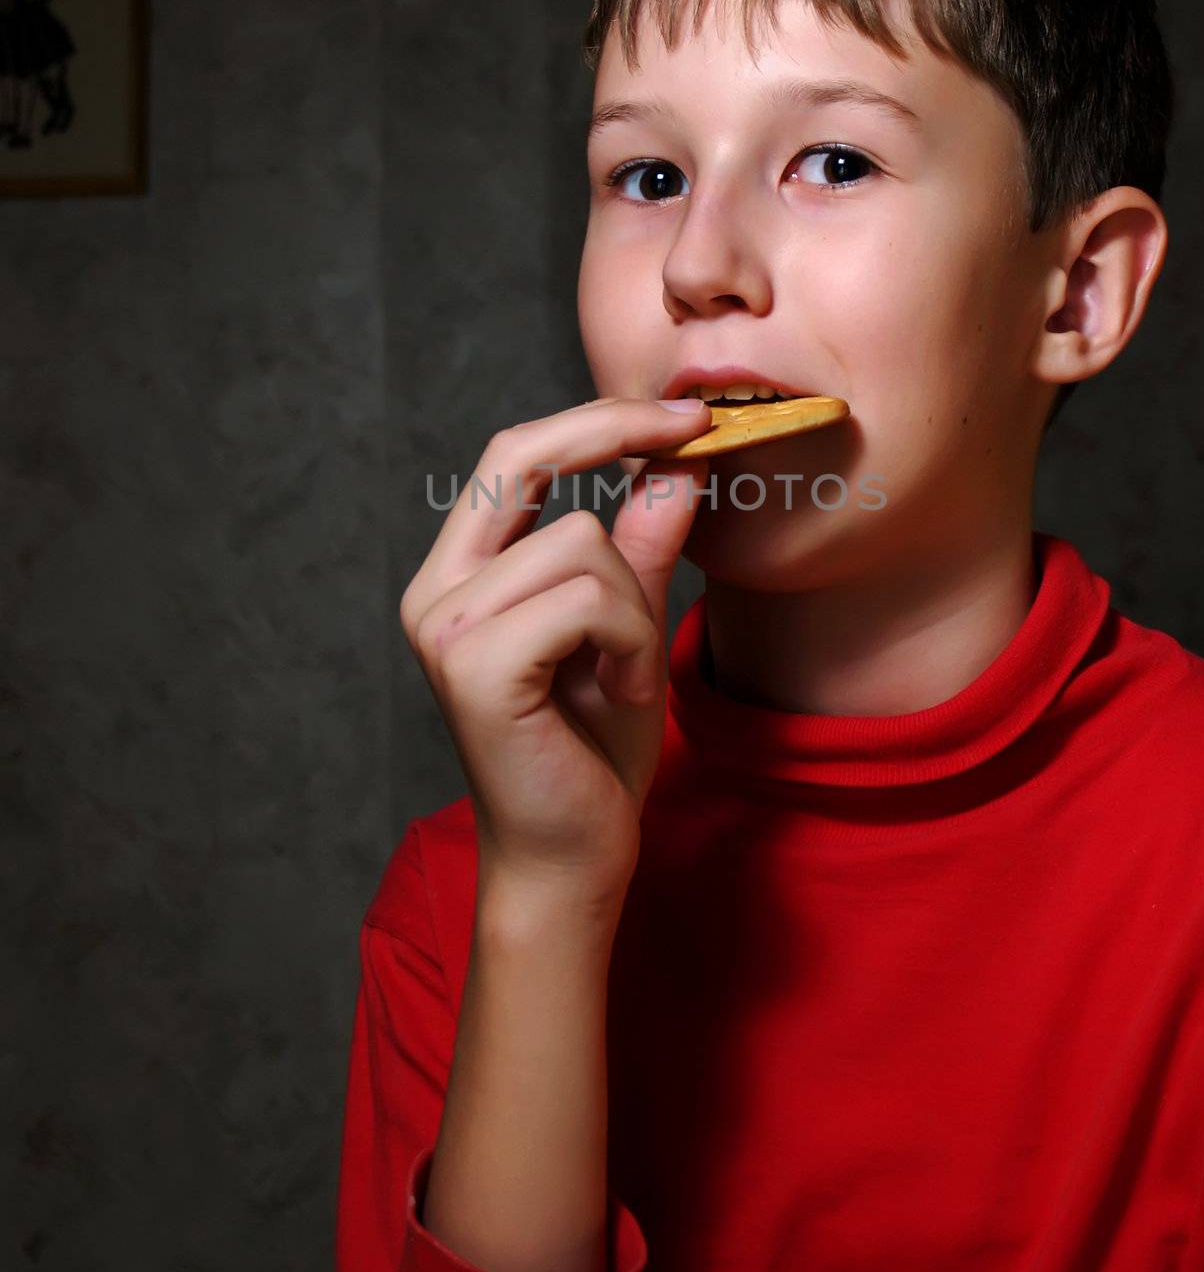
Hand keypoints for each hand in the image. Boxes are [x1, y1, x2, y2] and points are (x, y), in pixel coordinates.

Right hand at [399, 397, 711, 910]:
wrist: (572, 860)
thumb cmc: (594, 751)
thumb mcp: (629, 628)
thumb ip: (642, 546)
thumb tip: (678, 462)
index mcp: (459, 576)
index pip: (513, 456)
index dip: (594, 417)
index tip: (682, 412)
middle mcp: (434, 593)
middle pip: (526, 459)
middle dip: (618, 432)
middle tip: (701, 436)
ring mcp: (445, 626)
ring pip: (580, 539)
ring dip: (635, 608)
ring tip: (627, 675)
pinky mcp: (474, 664)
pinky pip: (587, 598)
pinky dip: (629, 642)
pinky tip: (619, 696)